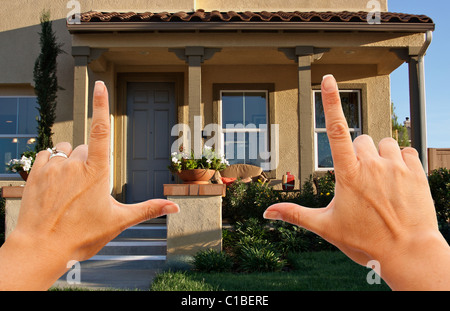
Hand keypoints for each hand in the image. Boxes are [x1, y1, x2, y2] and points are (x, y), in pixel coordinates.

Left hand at [0, 81, 178, 289]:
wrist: (41, 248)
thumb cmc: (81, 236)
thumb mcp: (119, 222)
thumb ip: (148, 209)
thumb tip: (175, 207)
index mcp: (97, 171)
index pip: (101, 130)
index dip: (101, 105)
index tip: (100, 85)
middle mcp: (73, 163)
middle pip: (86, 149)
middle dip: (89, 163)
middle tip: (86, 192)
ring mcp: (52, 167)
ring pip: (66, 151)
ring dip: (70, 161)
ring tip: (69, 188)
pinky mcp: (35, 172)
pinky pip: (46, 155)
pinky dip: (52, 163)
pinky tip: (54, 183)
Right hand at [264, 75, 449, 290]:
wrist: (409, 254)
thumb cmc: (367, 242)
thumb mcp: (326, 228)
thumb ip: (295, 214)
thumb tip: (267, 213)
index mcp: (348, 174)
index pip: (334, 129)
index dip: (330, 101)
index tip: (328, 79)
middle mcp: (372, 165)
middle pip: (360, 140)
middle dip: (357, 154)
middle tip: (360, 181)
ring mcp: (397, 166)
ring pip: (384, 142)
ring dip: (379, 156)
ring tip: (380, 181)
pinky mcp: (417, 171)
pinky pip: (406, 150)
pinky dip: (399, 160)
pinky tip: (397, 180)